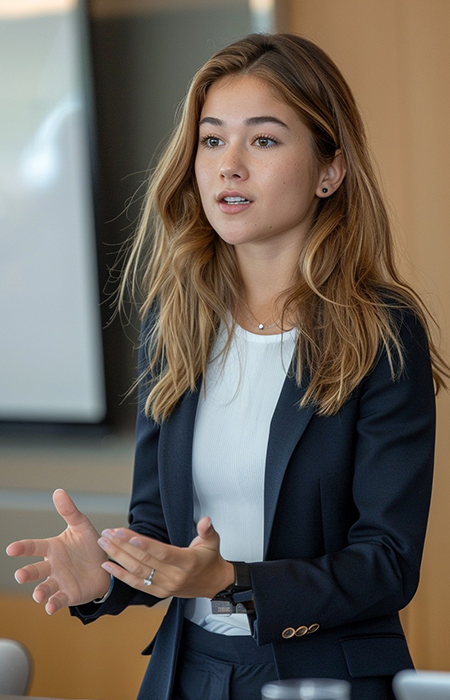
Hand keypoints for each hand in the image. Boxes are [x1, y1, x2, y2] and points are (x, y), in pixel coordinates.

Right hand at [6, 489, 110, 613]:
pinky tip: (49, 608)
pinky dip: (53, 604)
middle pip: (35, 570)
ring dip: (39, 592)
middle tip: (21, 575)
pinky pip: (58, 600)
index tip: (11, 549)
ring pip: (44, 587)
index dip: (22, 548)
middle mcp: (52, 566)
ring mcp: (59, 581)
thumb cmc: (89, 545)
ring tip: (38, 595)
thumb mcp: (81, 527)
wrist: (106, 565)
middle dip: (26, 573)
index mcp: (52, 548)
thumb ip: (69, 511)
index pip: (34, 547)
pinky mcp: (69, 595)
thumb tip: (58, 491)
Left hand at [97, 517, 234, 598]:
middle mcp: (174, 576)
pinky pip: (136, 584)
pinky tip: (107, 565)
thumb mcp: (213, 541)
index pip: (162, 553)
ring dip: (118, 557)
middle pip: (145, 560)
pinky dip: (120, 575)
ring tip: (104, 543)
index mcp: (187, 562)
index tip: (128, 535)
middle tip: (108, 533)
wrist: (214, 584)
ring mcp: (165, 586)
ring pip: (137, 571)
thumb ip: (207, 530)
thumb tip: (206, 520)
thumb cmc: (210, 559)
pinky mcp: (159, 593)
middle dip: (123, 545)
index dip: (145, 545)